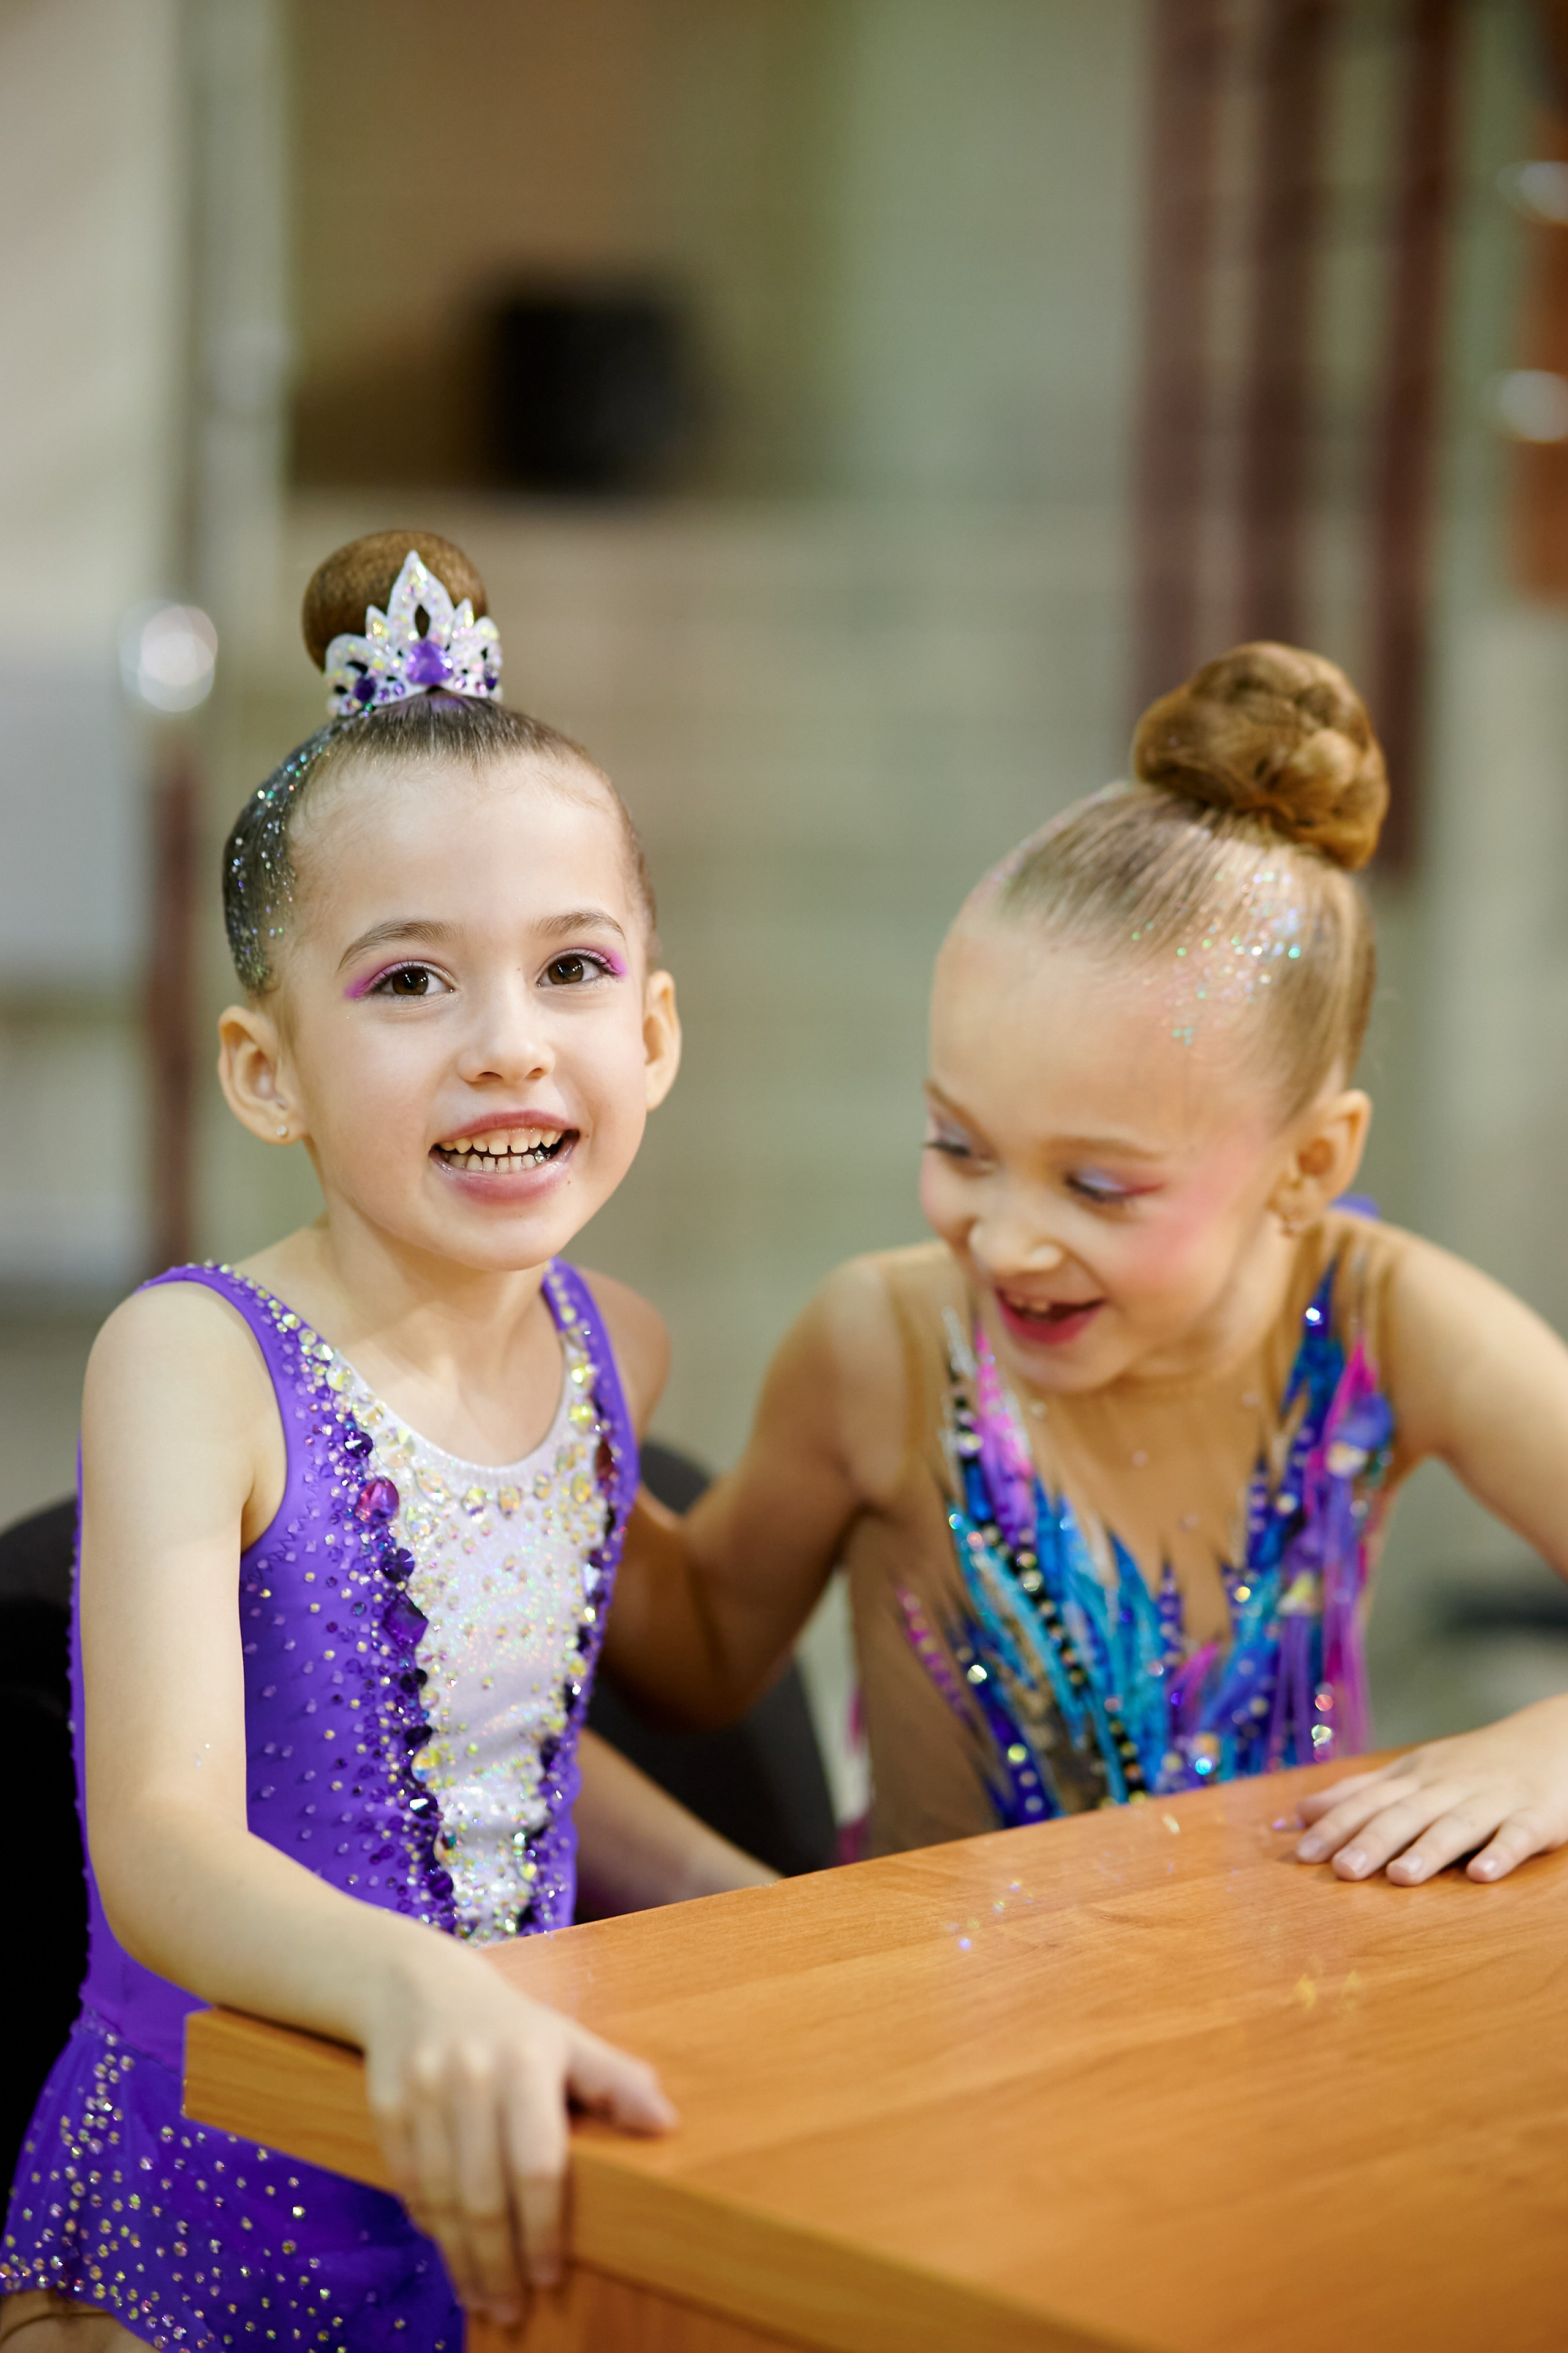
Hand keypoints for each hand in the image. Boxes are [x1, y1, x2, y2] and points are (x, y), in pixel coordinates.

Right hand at [361, 1936, 675, 2322]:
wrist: (416, 1984)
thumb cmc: (509, 2025)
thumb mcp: (567, 2039)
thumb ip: (614, 2081)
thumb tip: (667, 2122)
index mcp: (527, 2059)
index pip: (538, 2164)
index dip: (545, 2228)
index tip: (551, 2275)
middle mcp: (472, 2075)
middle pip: (484, 2194)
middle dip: (498, 2263)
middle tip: (513, 2309)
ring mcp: (424, 2091)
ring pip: (441, 2198)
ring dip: (461, 2258)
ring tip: (483, 2297)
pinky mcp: (387, 2106)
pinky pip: (407, 2184)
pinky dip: (428, 2222)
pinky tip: (448, 2246)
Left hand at [1294, 1694, 1567, 1884]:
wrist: (1551, 1738)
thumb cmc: (1470, 1765)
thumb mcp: (1411, 1773)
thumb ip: (1357, 1795)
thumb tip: (1296, 1815)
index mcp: (1414, 1779)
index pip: (1368, 1802)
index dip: (1334, 1825)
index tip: (1300, 1853)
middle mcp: (1447, 1787)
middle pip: (1405, 1814)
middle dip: (1371, 1840)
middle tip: (1341, 1871)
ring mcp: (1493, 1800)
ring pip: (1457, 1825)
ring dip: (1428, 1849)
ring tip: (1401, 1877)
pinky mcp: (1536, 1816)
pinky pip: (1518, 1835)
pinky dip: (1501, 1853)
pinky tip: (1483, 1874)